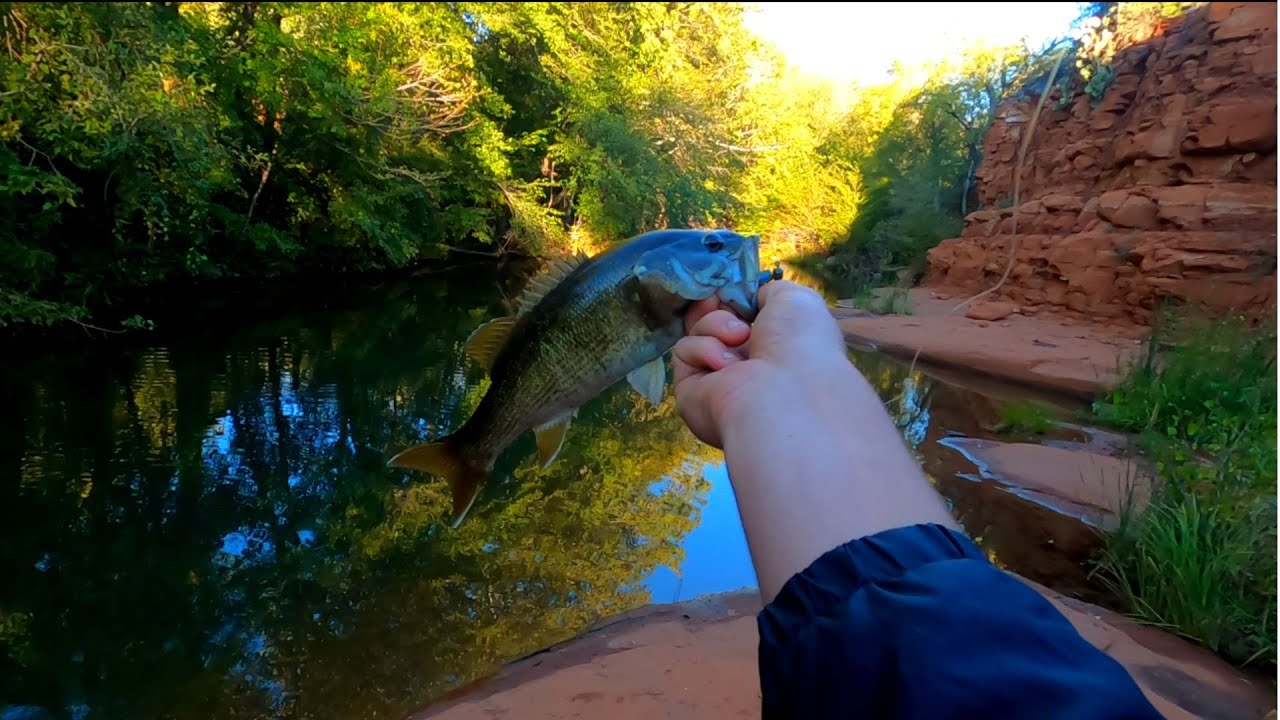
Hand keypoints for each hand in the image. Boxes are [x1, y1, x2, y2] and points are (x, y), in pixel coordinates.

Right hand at [672, 280, 849, 448]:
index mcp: (774, 345)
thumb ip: (768, 291)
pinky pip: (685, 352)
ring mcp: (717, 378)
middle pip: (713, 319)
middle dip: (716, 305)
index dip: (733, 296)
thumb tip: (747, 296)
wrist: (784, 393)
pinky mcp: (691, 390)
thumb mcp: (796, 300)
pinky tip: (727, 365)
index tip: (731, 286)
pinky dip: (704, 350)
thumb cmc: (799, 344)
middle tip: (721, 301)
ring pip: (696, 332)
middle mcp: (746, 363)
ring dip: (715, 326)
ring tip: (738, 337)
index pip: (740, 314)